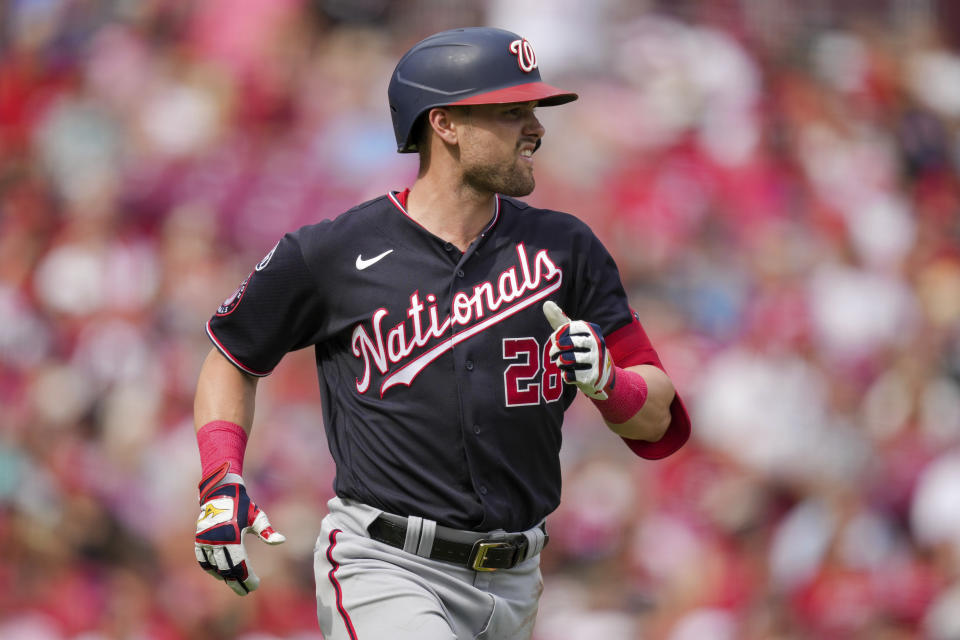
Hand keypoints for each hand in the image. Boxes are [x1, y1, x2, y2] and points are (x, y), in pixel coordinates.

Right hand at [194, 463, 284, 594]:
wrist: (220, 492)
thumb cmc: (243, 505)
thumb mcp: (257, 517)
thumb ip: (267, 531)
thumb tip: (281, 541)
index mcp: (233, 536)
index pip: (241, 565)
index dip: (248, 578)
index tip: (255, 585)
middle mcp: (217, 540)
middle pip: (227, 570)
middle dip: (237, 583)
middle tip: (246, 591)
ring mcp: (206, 541)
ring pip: (215, 567)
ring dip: (225, 577)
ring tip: (236, 584)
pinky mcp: (199, 539)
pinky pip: (203, 560)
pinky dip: (211, 569)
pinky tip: (220, 575)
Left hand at [543, 301, 614, 399]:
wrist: (603, 375)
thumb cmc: (582, 350)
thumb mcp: (574, 334)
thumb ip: (560, 320)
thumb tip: (546, 303)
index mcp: (591, 329)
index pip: (566, 328)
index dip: (557, 336)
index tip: (558, 340)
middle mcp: (596, 342)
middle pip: (565, 344)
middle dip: (555, 350)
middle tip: (554, 354)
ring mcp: (596, 359)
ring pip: (567, 359)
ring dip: (560, 363)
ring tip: (562, 363)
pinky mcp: (593, 376)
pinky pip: (570, 375)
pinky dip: (566, 375)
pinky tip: (570, 374)